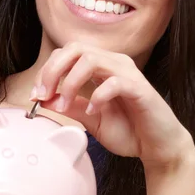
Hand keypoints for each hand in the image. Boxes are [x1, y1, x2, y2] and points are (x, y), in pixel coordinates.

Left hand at [32, 41, 194, 170]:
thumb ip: (69, 106)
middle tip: (44, 94)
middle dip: (53, 70)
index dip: (47, 70)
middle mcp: (113, 63)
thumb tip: (43, 98)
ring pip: (92, 60)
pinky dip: (98, 96)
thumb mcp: (90, 119)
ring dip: (71, 82)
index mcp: (100, 66)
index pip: (66, 53)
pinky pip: (115, 82)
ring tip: (66, 104)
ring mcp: (128, 73)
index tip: (37, 94)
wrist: (157, 147)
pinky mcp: (140, 89)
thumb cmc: (128, 130)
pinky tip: (93, 111)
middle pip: (75, 48)